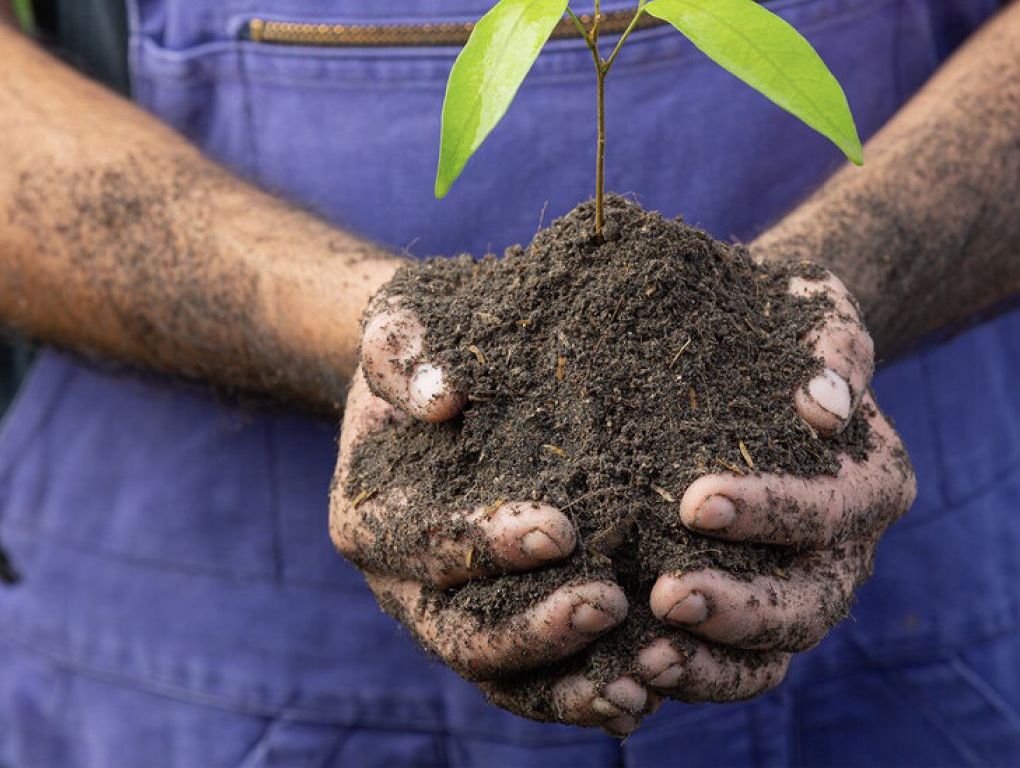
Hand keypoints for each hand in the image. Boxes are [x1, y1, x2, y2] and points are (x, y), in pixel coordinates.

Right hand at [329, 299, 649, 734]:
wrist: (447, 383)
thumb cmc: (429, 345)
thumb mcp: (405, 322)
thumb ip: (406, 352)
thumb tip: (439, 396)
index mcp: (370, 522)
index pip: (427, 546)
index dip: (486, 546)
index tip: (560, 529)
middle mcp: (407, 590)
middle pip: (462, 636)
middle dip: (536, 629)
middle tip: (609, 602)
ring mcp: (456, 621)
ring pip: (505, 680)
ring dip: (570, 685)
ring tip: (641, 682)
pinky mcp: (507, 633)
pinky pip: (542, 685)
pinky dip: (587, 696)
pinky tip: (649, 695)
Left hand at [644, 267, 914, 699]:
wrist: (762, 354)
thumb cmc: (786, 322)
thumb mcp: (816, 308)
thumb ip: (832, 345)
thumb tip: (825, 404)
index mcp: (874, 481)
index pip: (829, 508)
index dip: (769, 511)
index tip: (694, 501)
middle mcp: (848, 551)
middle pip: (808, 602)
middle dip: (739, 606)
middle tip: (666, 592)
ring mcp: (805, 592)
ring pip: (774, 652)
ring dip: (711, 662)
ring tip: (645, 659)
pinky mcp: (757, 618)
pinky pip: (737, 670)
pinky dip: (693, 677)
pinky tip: (633, 669)